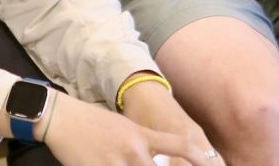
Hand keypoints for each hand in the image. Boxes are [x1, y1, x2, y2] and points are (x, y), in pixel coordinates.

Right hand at [43, 92, 220, 165]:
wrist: (63, 117)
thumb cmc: (95, 124)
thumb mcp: (125, 127)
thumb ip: (145, 143)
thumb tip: (160, 159)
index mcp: (142, 134)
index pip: (180, 145)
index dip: (201, 158)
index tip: (215, 164)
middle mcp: (134, 149)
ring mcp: (115, 162)